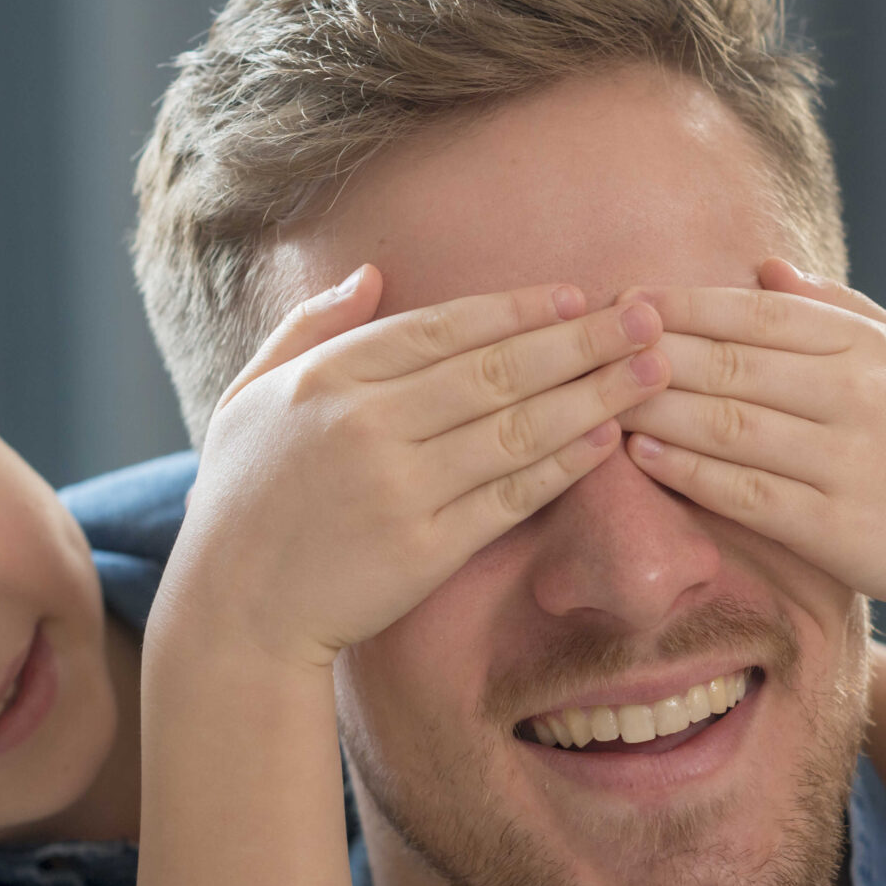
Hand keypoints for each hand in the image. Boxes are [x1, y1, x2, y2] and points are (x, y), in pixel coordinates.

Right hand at [171, 267, 669, 669]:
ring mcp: (400, 488)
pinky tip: (608, 439)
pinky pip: (510, 496)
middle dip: (582, 341)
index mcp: (329, 377)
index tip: (579, 295)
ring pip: (516, 428)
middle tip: (648, 317)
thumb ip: (310, 326)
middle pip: (497, 369)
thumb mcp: (250, 395)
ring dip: (593, 395)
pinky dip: (563, 465)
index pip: (445, 328)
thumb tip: (374, 273)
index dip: (519, 309)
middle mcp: (368, 425)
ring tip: (652, 371)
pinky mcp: (425, 549)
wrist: (233, 611)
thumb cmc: (244, 498)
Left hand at [618, 259, 885, 621]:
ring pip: (731, 426)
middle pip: (733, 365)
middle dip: (653, 352)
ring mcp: (849, 463)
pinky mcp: (836, 529)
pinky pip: (747, 493)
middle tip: (592, 346)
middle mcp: (860, 396)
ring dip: (656, 410)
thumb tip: (762, 265)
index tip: (624, 298)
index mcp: (867, 347)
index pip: (758, 313)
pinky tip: (642, 456)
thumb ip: (833, 307)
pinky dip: (689, 472)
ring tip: (599, 398)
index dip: (684, 304)